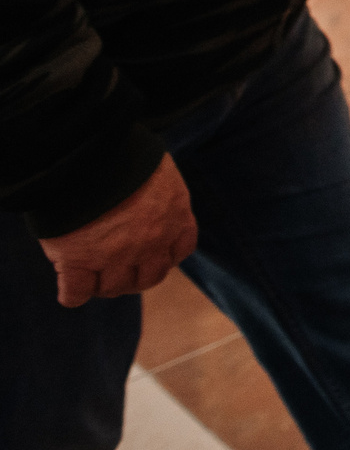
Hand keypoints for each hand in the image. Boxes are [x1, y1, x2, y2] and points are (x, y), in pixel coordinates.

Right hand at [40, 155, 195, 306]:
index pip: (180, 249)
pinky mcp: (78, 262)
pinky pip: (76, 292)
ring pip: (113, 287)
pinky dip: (72, 294)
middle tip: (117, 271)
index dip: (163, 255)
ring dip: (104, 285)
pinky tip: (70, 288)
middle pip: (149, 277)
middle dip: (135, 277)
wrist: (89, 157)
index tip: (150, 255)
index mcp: (175, 216)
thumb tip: (145, 199)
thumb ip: (157, 193)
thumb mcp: (157, 170)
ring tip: (92, 276)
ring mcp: (116, 256)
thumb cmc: (124, 154)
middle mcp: (151, 242)